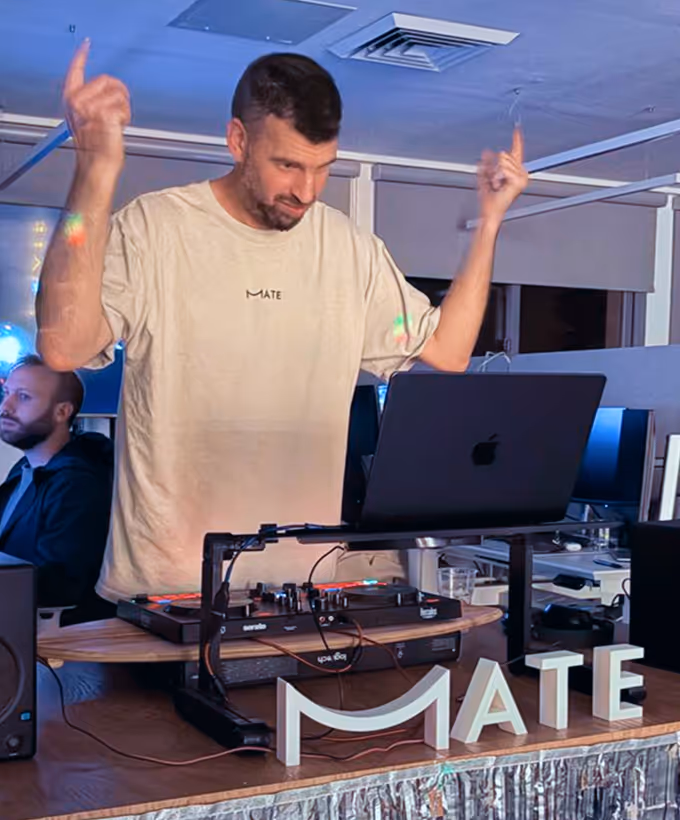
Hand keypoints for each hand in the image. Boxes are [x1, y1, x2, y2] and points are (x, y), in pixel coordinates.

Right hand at [63, 40, 130, 173]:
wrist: (97, 165)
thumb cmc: (95, 148)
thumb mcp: (88, 120)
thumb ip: (92, 101)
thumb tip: (108, 88)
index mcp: (71, 100)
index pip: (75, 72)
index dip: (81, 57)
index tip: (86, 45)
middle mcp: (78, 100)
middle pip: (106, 79)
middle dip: (119, 93)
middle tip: (119, 111)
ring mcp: (90, 106)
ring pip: (118, 92)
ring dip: (124, 107)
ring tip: (116, 123)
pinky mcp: (104, 113)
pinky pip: (124, 105)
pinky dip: (127, 116)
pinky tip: (119, 127)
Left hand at [477, 128, 528, 228]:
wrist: (490, 211)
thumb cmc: (488, 200)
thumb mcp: (484, 176)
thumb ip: (486, 163)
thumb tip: (486, 152)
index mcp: (514, 172)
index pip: (516, 152)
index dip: (517, 139)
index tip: (516, 129)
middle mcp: (520, 174)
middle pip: (505, 155)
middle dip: (495, 167)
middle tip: (494, 182)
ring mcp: (522, 178)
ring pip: (504, 160)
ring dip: (495, 173)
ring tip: (496, 185)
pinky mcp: (519, 181)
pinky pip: (504, 168)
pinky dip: (498, 176)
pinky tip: (499, 185)